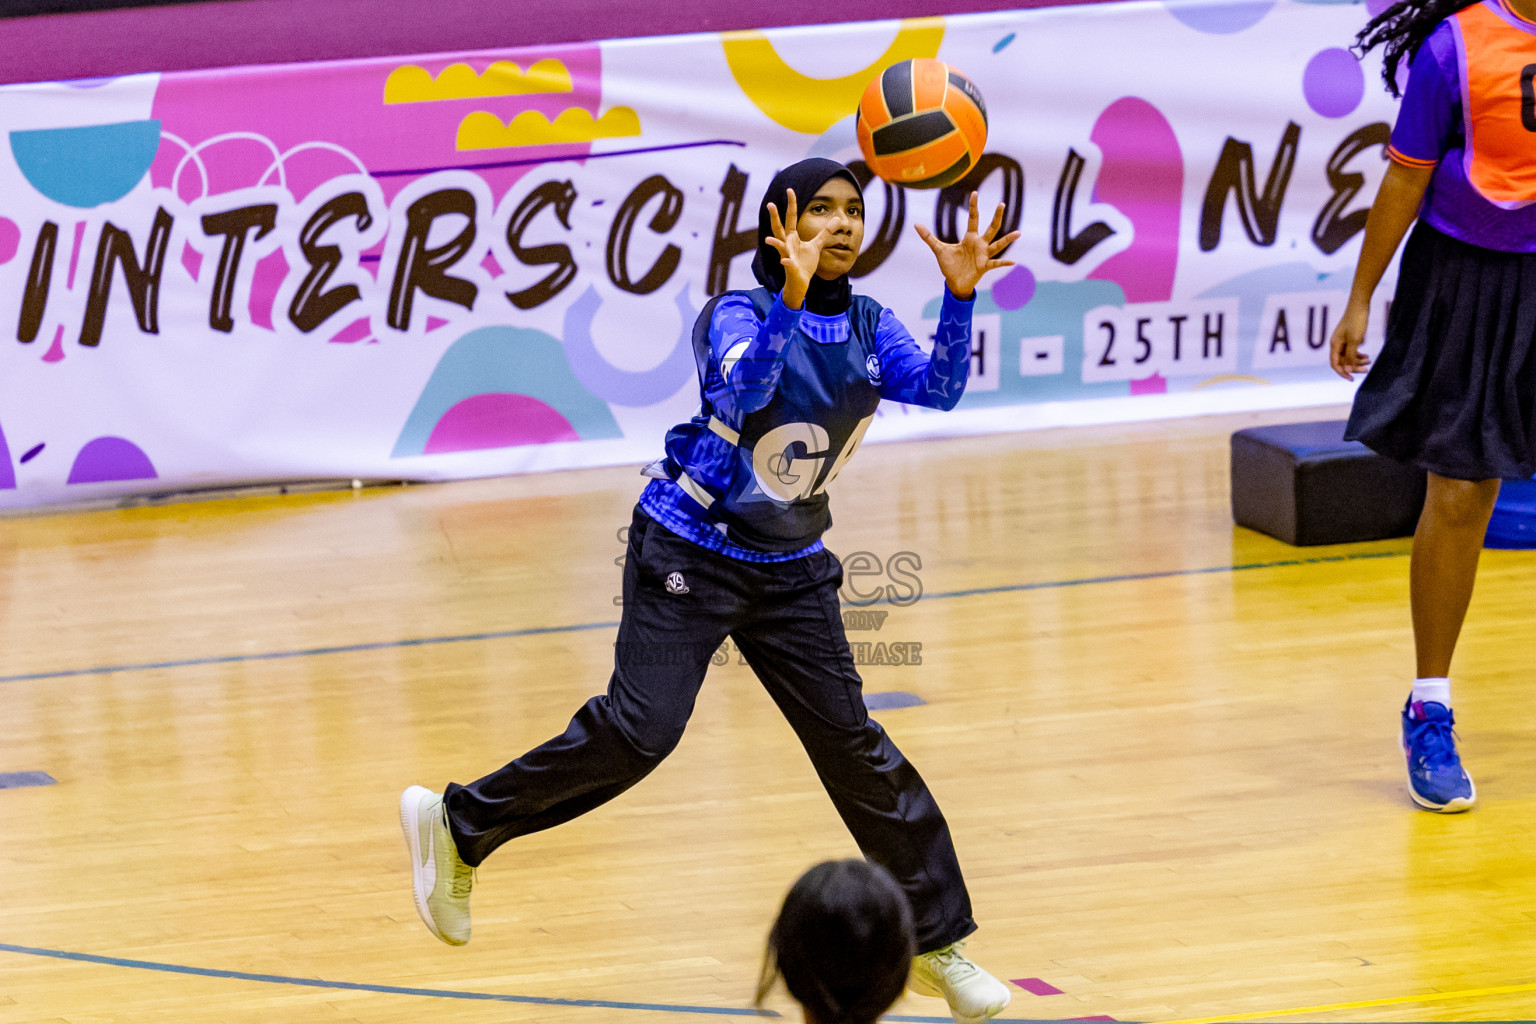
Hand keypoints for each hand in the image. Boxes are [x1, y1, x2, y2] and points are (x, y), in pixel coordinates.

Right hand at [764, 189, 829, 309]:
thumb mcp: (816, 245)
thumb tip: (837, 220)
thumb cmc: (805, 263)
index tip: (789, 190)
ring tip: (767, 240)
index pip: (790, 217)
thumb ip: (825, 232)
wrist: (801, 282)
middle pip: (779, 228)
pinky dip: (786, 262)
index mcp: (792, 237)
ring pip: (779, 247)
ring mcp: (787, 255)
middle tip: (770, 204)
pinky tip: (784, 261)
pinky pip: (788, 264)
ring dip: (774, 243)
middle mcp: (787, 244)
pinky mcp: (790, 267)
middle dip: (774, 217)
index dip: (791, 204)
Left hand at [914, 192, 1018, 299]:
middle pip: (991, 227)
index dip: (973, 206)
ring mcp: (984, 255)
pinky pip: (996, 264)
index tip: (975, 193)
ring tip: (1018, 233)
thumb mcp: (938, 249)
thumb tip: (915, 224)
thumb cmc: (950, 265)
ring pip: (998, 244)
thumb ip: (929, 237)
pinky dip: (1003, 263)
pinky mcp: (985, 266)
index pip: (973, 218)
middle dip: (996, 216)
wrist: (954, 282)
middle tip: (1002, 203)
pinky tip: (1013, 261)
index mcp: (970, 238)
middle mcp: (980, 244)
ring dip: (1007, 239)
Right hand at [1329, 299, 1370, 380]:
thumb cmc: (1356, 322)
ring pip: (1348, 356)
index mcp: (1334, 345)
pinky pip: (1352, 351)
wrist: (1360, 305)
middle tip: (1367, 370)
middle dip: (1354, 367)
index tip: (1352, 379)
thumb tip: (1346, 369)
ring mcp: (1343, 341)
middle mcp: (1337, 344)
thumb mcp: (1355, 341)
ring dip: (1358, 361)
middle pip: (1342, 361)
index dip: (1342, 372)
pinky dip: (1359, 355)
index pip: (1335, 364)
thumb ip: (1350, 356)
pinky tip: (1367, 356)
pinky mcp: (1349, 337)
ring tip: (1370, 362)